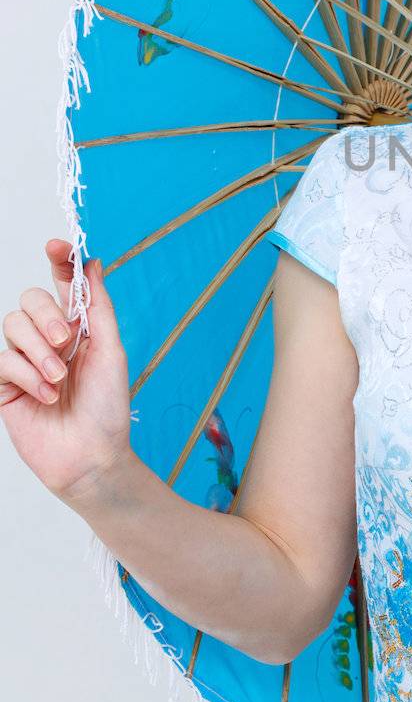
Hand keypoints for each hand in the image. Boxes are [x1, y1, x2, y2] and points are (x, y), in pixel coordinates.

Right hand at [0, 239, 132, 504]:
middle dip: (47, 316)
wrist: (92, 456)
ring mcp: (23, 362)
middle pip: (29, 299)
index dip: (58, 260)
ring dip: (39, 352)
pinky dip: (28, 376)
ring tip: (59, 380)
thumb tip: (94, 263)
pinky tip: (47, 396)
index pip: (61, 284)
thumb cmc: (107, 407)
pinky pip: (2, 361)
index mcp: (76, 328)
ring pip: (11, 325)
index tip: (58, 245)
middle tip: (68, 343)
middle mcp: (47, 340)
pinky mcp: (4, 386)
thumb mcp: (111, 351)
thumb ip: (98, 307)